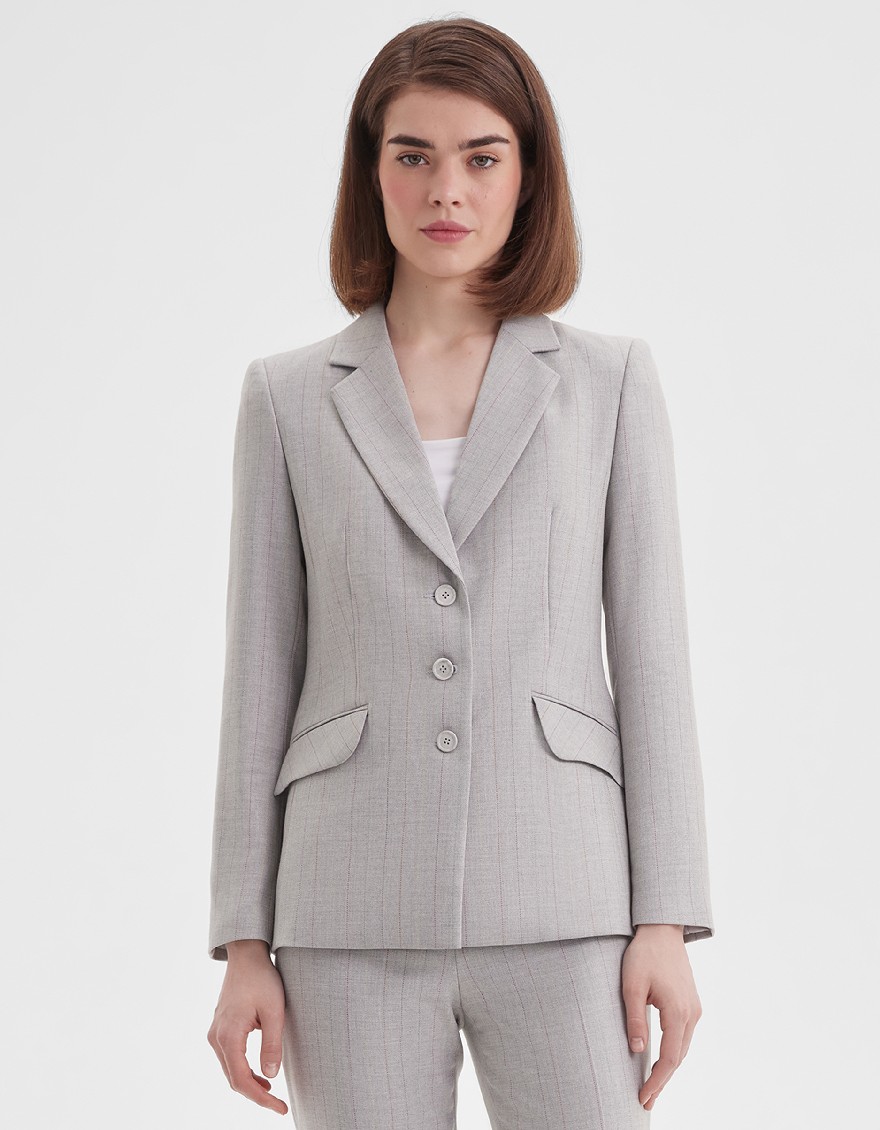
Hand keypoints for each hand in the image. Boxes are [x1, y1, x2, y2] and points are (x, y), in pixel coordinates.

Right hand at [207, 941, 288, 1114]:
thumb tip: (271, 1076)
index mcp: (228, 1036)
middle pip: (233, 1079)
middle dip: (255, 1095)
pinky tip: (260, 1073)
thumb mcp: (274, 1011)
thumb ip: (271, 1044)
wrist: (246, 955)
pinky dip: (243, 1070)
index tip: (280, 1107)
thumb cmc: (262, 979)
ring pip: (230, 1069)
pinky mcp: (219, 1028)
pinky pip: (229, 1058)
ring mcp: (215, 1032)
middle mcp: (216, 1037)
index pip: (242, 1080)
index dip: (261, 1099)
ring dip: (249, 1083)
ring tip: (272, 1090)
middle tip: (279, 1104)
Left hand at [622, 925, 702, 1110]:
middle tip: (645, 1100)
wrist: (662, 930)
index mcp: (677, 1010)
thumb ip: (636, 1018)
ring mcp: (694, 1008)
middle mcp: (691, 1013)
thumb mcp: (632, 985)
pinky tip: (662, 1060)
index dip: (657, 1081)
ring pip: (683, 1048)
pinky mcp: (692, 1003)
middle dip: (662, 1081)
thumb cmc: (644, 954)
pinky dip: (674, 1052)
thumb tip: (639, 1050)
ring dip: (668, 1068)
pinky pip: (684, 1035)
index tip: (644, 1097)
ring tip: (651, 1086)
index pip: (670, 1058)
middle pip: (679, 1058)